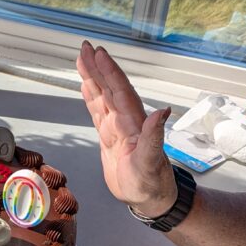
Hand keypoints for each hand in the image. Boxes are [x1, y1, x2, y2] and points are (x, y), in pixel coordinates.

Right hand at [76, 41, 176, 216]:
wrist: (150, 198)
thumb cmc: (151, 184)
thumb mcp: (151, 164)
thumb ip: (154, 137)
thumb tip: (163, 112)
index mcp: (134, 124)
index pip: (120, 91)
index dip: (110, 72)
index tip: (99, 54)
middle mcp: (126, 120)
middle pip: (109, 88)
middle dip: (97, 66)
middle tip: (85, 47)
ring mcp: (117, 127)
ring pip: (102, 96)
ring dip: (93, 76)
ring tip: (82, 58)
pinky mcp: (109, 135)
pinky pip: (97, 110)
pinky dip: (91, 95)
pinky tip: (86, 84)